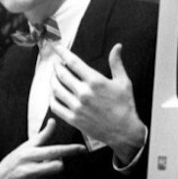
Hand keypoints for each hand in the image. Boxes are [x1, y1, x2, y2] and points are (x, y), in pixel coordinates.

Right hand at [0, 119, 85, 178]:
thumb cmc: (12, 162)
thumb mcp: (25, 147)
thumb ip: (42, 136)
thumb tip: (52, 122)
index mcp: (28, 155)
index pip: (54, 151)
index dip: (70, 150)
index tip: (81, 148)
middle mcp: (29, 169)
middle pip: (58, 167)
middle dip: (58, 163)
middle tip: (51, 162)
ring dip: (52, 175)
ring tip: (40, 171)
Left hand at [50, 43, 145, 164]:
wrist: (125, 131)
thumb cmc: (125, 106)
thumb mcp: (123, 82)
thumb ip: (117, 63)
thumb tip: (117, 47)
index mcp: (95, 81)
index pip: (73, 62)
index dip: (62, 52)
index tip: (57, 48)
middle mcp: (84, 93)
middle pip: (61, 74)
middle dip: (56, 66)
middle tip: (56, 63)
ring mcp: (77, 106)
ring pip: (56, 89)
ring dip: (52, 80)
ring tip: (54, 76)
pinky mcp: (74, 119)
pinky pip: (56, 106)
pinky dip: (52, 98)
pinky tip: (54, 94)